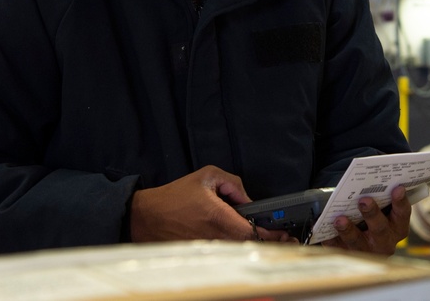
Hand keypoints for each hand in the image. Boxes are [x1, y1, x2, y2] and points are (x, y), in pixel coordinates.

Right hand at [128, 165, 295, 243]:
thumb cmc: (174, 196)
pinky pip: (224, 253)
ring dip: (252, 245)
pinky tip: (243, 242)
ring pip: (238, 250)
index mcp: (217, 216)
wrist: (146, 216)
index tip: (283, 233)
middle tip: (283, 237)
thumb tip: (248, 199)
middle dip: (268, 241)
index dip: (270, 234)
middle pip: (249, 245)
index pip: (251, 231)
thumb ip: (233, 184)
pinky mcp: (201, 253)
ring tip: (266, 238)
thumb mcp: (207, 176)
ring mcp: (207, 247)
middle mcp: (213, 235)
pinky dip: (236, 248)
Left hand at [321, 185, 410, 254]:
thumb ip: (379, 196)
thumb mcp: (382, 208)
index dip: (400, 202)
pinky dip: (331, 239)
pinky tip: (325, 231)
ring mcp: (366, 250)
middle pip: (380, 229)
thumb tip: (369, 177)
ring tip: (339, 219)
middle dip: (372, 214)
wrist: (363, 240)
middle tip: (364, 201)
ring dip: (349, 230)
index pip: (402, 214)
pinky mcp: (348, 254)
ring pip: (358, 242)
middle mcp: (385, 242)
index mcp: (397, 227)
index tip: (398, 188)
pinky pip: (338, 248)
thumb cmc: (374, 215)